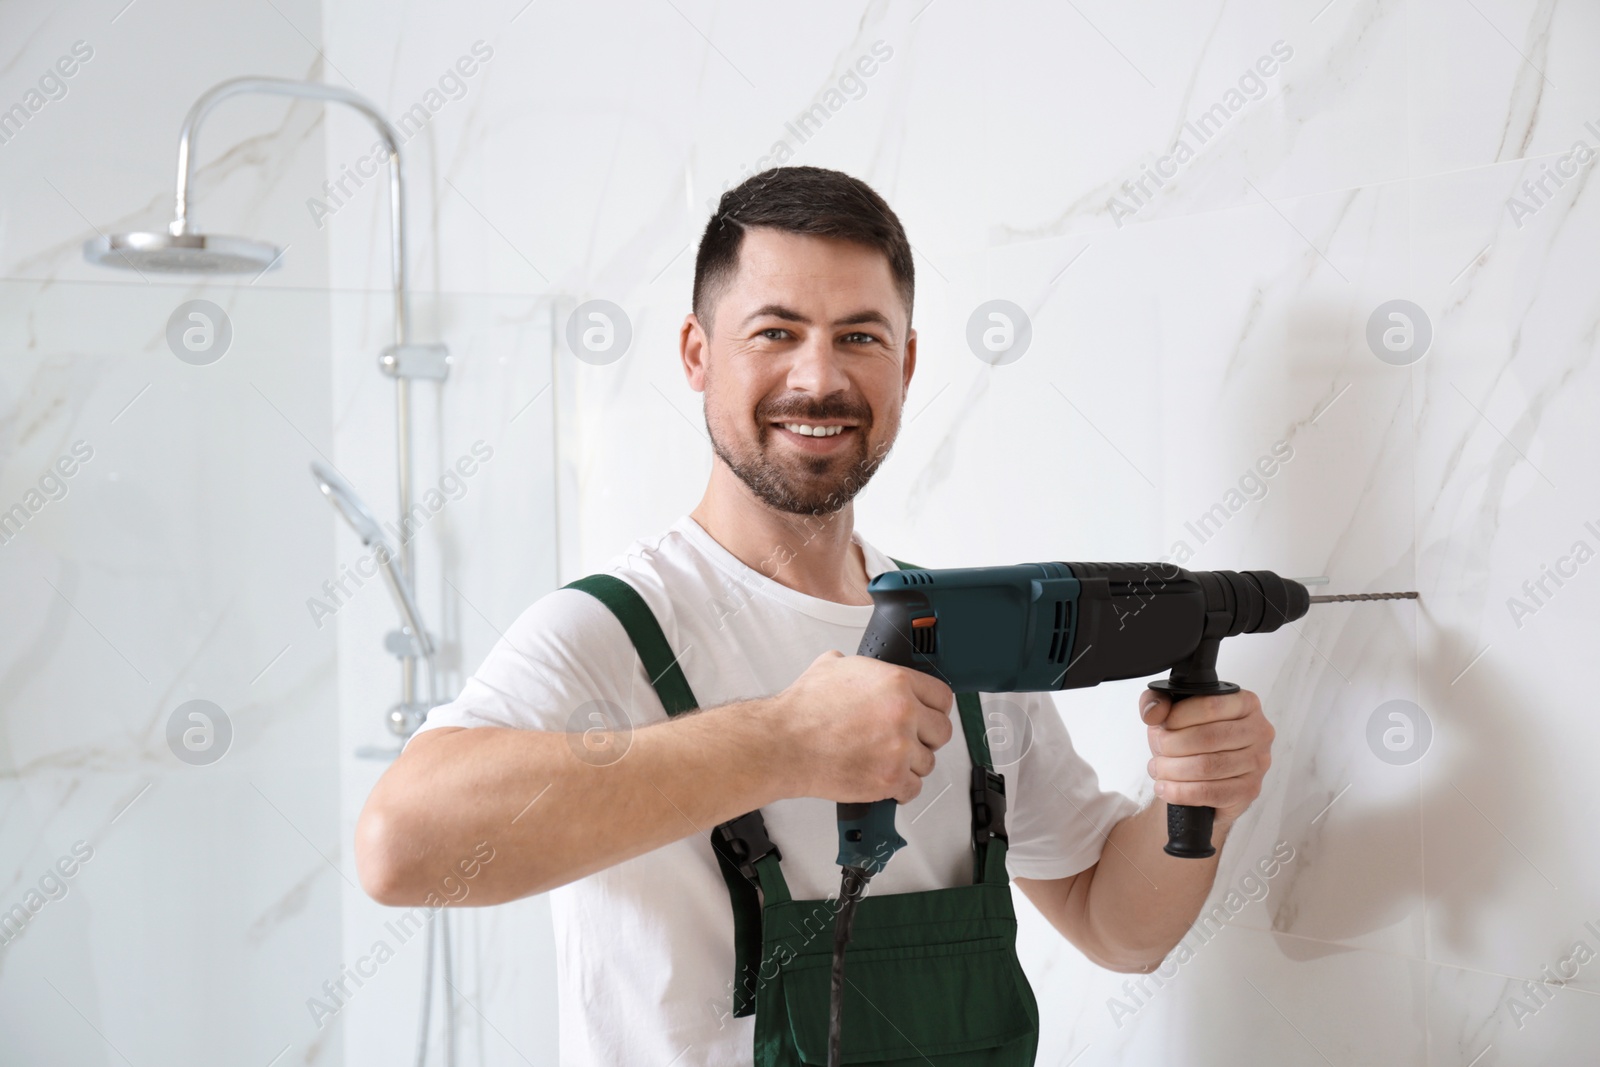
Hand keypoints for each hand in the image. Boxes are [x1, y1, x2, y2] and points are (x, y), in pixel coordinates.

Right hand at [770, 650, 955, 804]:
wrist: (784, 744)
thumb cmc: (803, 710)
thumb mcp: (832, 666)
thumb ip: (857, 666)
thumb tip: (857, 667)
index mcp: (896, 683)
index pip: (942, 697)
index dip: (936, 709)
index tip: (930, 716)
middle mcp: (903, 713)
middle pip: (942, 732)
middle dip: (927, 738)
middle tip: (910, 741)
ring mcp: (899, 748)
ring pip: (928, 763)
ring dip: (911, 765)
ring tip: (888, 762)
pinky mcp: (889, 779)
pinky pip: (913, 789)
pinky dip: (901, 789)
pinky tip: (887, 781)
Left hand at [1141, 687, 1273, 829]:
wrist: (1199, 776)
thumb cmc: (1189, 740)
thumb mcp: (1170, 714)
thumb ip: (1156, 701)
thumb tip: (1152, 712)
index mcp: (1244, 703)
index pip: (1211, 705)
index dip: (1179, 716)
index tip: (1162, 725)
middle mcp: (1258, 731)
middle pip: (1208, 737)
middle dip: (1172, 746)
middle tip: (1158, 751)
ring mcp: (1257, 762)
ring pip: (1208, 766)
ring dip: (1173, 770)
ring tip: (1158, 770)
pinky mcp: (1249, 790)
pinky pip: (1211, 793)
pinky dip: (1181, 792)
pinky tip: (1166, 789)